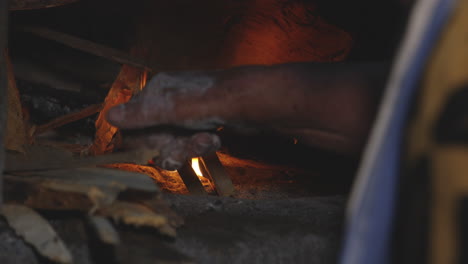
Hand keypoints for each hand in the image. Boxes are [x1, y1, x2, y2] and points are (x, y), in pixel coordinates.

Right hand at [107, 71, 224, 169]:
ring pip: (174, 143)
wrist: (255, 103)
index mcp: (158, 92)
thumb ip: (141, 114)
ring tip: (207, 140)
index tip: (156, 148)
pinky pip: (190, 143)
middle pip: (154, 137)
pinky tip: (215, 138)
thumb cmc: (212, 101)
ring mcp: (187, 114)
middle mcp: (170, 101)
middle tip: (186, 147)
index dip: (143, 141)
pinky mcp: (202, 124)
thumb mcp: (173, 109)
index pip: (134, 122)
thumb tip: (109, 116)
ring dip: (188, 148)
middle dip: (170, 147)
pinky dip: (201, 144)